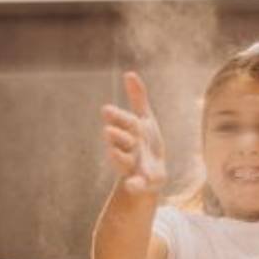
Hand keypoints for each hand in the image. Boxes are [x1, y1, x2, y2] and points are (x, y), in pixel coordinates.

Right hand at [101, 72, 166, 193]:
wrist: (151, 174)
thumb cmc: (145, 143)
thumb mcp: (144, 120)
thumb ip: (138, 99)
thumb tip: (129, 73)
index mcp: (130, 131)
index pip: (123, 121)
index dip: (116, 117)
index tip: (106, 110)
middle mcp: (128, 148)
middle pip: (121, 140)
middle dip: (116, 135)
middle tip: (108, 130)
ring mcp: (133, 165)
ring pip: (123, 160)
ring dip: (118, 157)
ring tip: (113, 152)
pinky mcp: (141, 182)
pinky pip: (136, 184)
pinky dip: (133, 185)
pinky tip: (132, 185)